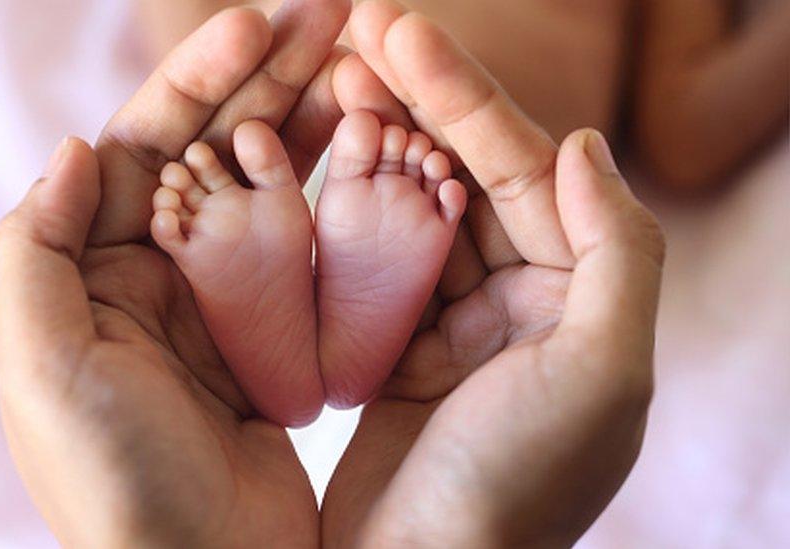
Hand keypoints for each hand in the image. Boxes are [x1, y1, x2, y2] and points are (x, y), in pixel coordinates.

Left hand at [0, 1, 348, 544]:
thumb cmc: (116, 484)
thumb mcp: (46, 367)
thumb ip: (37, 251)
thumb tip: (74, 147)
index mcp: (90, 271)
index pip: (142, 145)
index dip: (198, 81)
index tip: (257, 25)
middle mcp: (153, 277)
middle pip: (211, 153)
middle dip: (267, 82)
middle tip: (333, 18)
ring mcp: (219, 305)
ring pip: (266, 192)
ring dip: (311, 128)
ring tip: (366, 68)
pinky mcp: (273, 340)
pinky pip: (306, 254)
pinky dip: (337, 203)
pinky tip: (375, 158)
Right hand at [321, 2, 665, 545]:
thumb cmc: (515, 486)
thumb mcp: (602, 370)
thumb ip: (618, 249)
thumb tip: (581, 143)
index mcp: (580, 295)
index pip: (520, 168)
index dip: (461, 94)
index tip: (397, 28)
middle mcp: (524, 299)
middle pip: (465, 173)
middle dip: (415, 99)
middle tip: (358, 29)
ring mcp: (455, 319)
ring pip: (415, 207)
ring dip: (379, 142)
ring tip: (334, 77)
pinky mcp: (396, 344)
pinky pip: (374, 259)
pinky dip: (351, 208)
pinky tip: (323, 159)